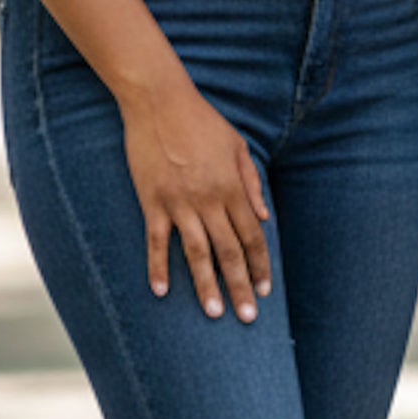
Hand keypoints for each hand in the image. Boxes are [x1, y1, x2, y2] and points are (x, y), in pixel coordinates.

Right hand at [121, 77, 272, 321]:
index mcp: (232, 186)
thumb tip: (264, 217)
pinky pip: (157, 241)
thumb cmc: (201, 120)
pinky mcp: (153, 201)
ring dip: (206, 286)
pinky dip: (158, 267)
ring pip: (197, 253)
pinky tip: (160, 291)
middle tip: (247, 318)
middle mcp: (209, 199)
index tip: (265, 290)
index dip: (260, 265)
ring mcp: (180, 202)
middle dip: (241, 286)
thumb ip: (251, 182)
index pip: (252, 235)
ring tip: (214, 313)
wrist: (160, 101)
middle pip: (230, 251)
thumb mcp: (237, 144)